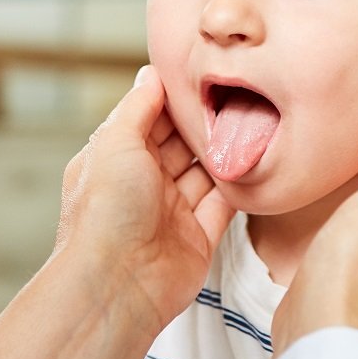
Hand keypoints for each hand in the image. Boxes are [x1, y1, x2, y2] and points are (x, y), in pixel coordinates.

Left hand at [0, 65, 234, 358]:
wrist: (118, 284)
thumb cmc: (105, 213)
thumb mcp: (115, 142)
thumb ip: (139, 107)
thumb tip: (151, 74)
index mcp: (116, 160)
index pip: (147, 119)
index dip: (172, 99)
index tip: (200, 76)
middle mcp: (143, 185)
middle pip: (180, 144)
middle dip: (203, 123)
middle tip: (235, 95)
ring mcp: (172, 212)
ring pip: (205, 172)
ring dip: (223, 151)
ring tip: (250, 121)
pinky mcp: (199, 237)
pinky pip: (225, 204)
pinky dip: (237, 184)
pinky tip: (252, 160)